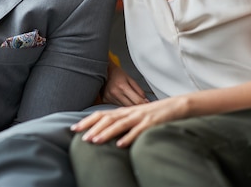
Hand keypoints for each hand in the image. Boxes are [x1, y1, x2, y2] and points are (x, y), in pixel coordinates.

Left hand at [71, 96, 186, 147]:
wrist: (177, 105)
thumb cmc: (154, 113)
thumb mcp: (135, 117)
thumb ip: (122, 123)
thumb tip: (107, 135)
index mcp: (124, 111)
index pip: (101, 114)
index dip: (87, 121)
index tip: (74, 128)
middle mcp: (129, 113)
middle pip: (107, 118)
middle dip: (92, 127)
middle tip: (80, 136)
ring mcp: (140, 117)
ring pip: (120, 124)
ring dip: (106, 133)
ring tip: (95, 141)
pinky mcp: (151, 123)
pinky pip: (138, 131)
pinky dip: (128, 137)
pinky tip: (120, 145)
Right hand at [102, 62, 148, 105]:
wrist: (102, 70)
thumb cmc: (117, 74)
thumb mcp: (130, 79)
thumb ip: (139, 90)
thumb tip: (146, 100)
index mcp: (123, 86)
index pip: (137, 100)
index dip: (145, 104)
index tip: (148, 106)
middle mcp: (115, 93)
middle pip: (131, 106)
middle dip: (138, 107)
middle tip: (143, 106)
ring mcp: (109, 97)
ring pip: (124, 107)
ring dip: (130, 106)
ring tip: (132, 102)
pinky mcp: (105, 100)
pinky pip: (117, 106)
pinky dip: (122, 105)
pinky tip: (123, 100)